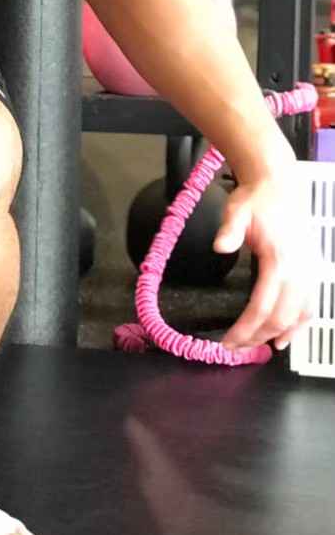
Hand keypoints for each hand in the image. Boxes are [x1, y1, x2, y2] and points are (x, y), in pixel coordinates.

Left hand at [217, 173, 317, 351]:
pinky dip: (298, 326)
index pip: (262, 306)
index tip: (228, 342)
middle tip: (235, 348)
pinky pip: (309, 307)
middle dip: (256, 337)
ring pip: (297, 317)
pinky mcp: (313, 272)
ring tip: (255, 347)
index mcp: (279, 259)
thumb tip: (220, 246)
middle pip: (279, 318)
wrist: (281, 186)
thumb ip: (229, 231)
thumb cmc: (256, 199)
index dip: (245, 329)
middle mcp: (299, 271)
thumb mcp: (236, 210)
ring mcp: (309, 273)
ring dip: (276, 335)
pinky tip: (284, 337)